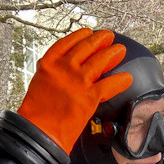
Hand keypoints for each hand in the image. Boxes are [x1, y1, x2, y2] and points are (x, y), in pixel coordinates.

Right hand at [17, 28, 131, 153]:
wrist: (39, 131)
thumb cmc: (36, 114)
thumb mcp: (39, 84)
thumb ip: (53, 75)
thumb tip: (62, 71)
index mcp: (48, 64)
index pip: (67, 43)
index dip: (80, 36)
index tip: (88, 32)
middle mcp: (64, 68)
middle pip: (86, 48)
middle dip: (100, 41)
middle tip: (109, 37)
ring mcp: (78, 81)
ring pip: (100, 62)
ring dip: (112, 54)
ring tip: (120, 50)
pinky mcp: (89, 97)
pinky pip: (110, 84)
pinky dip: (120, 80)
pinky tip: (126, 78)